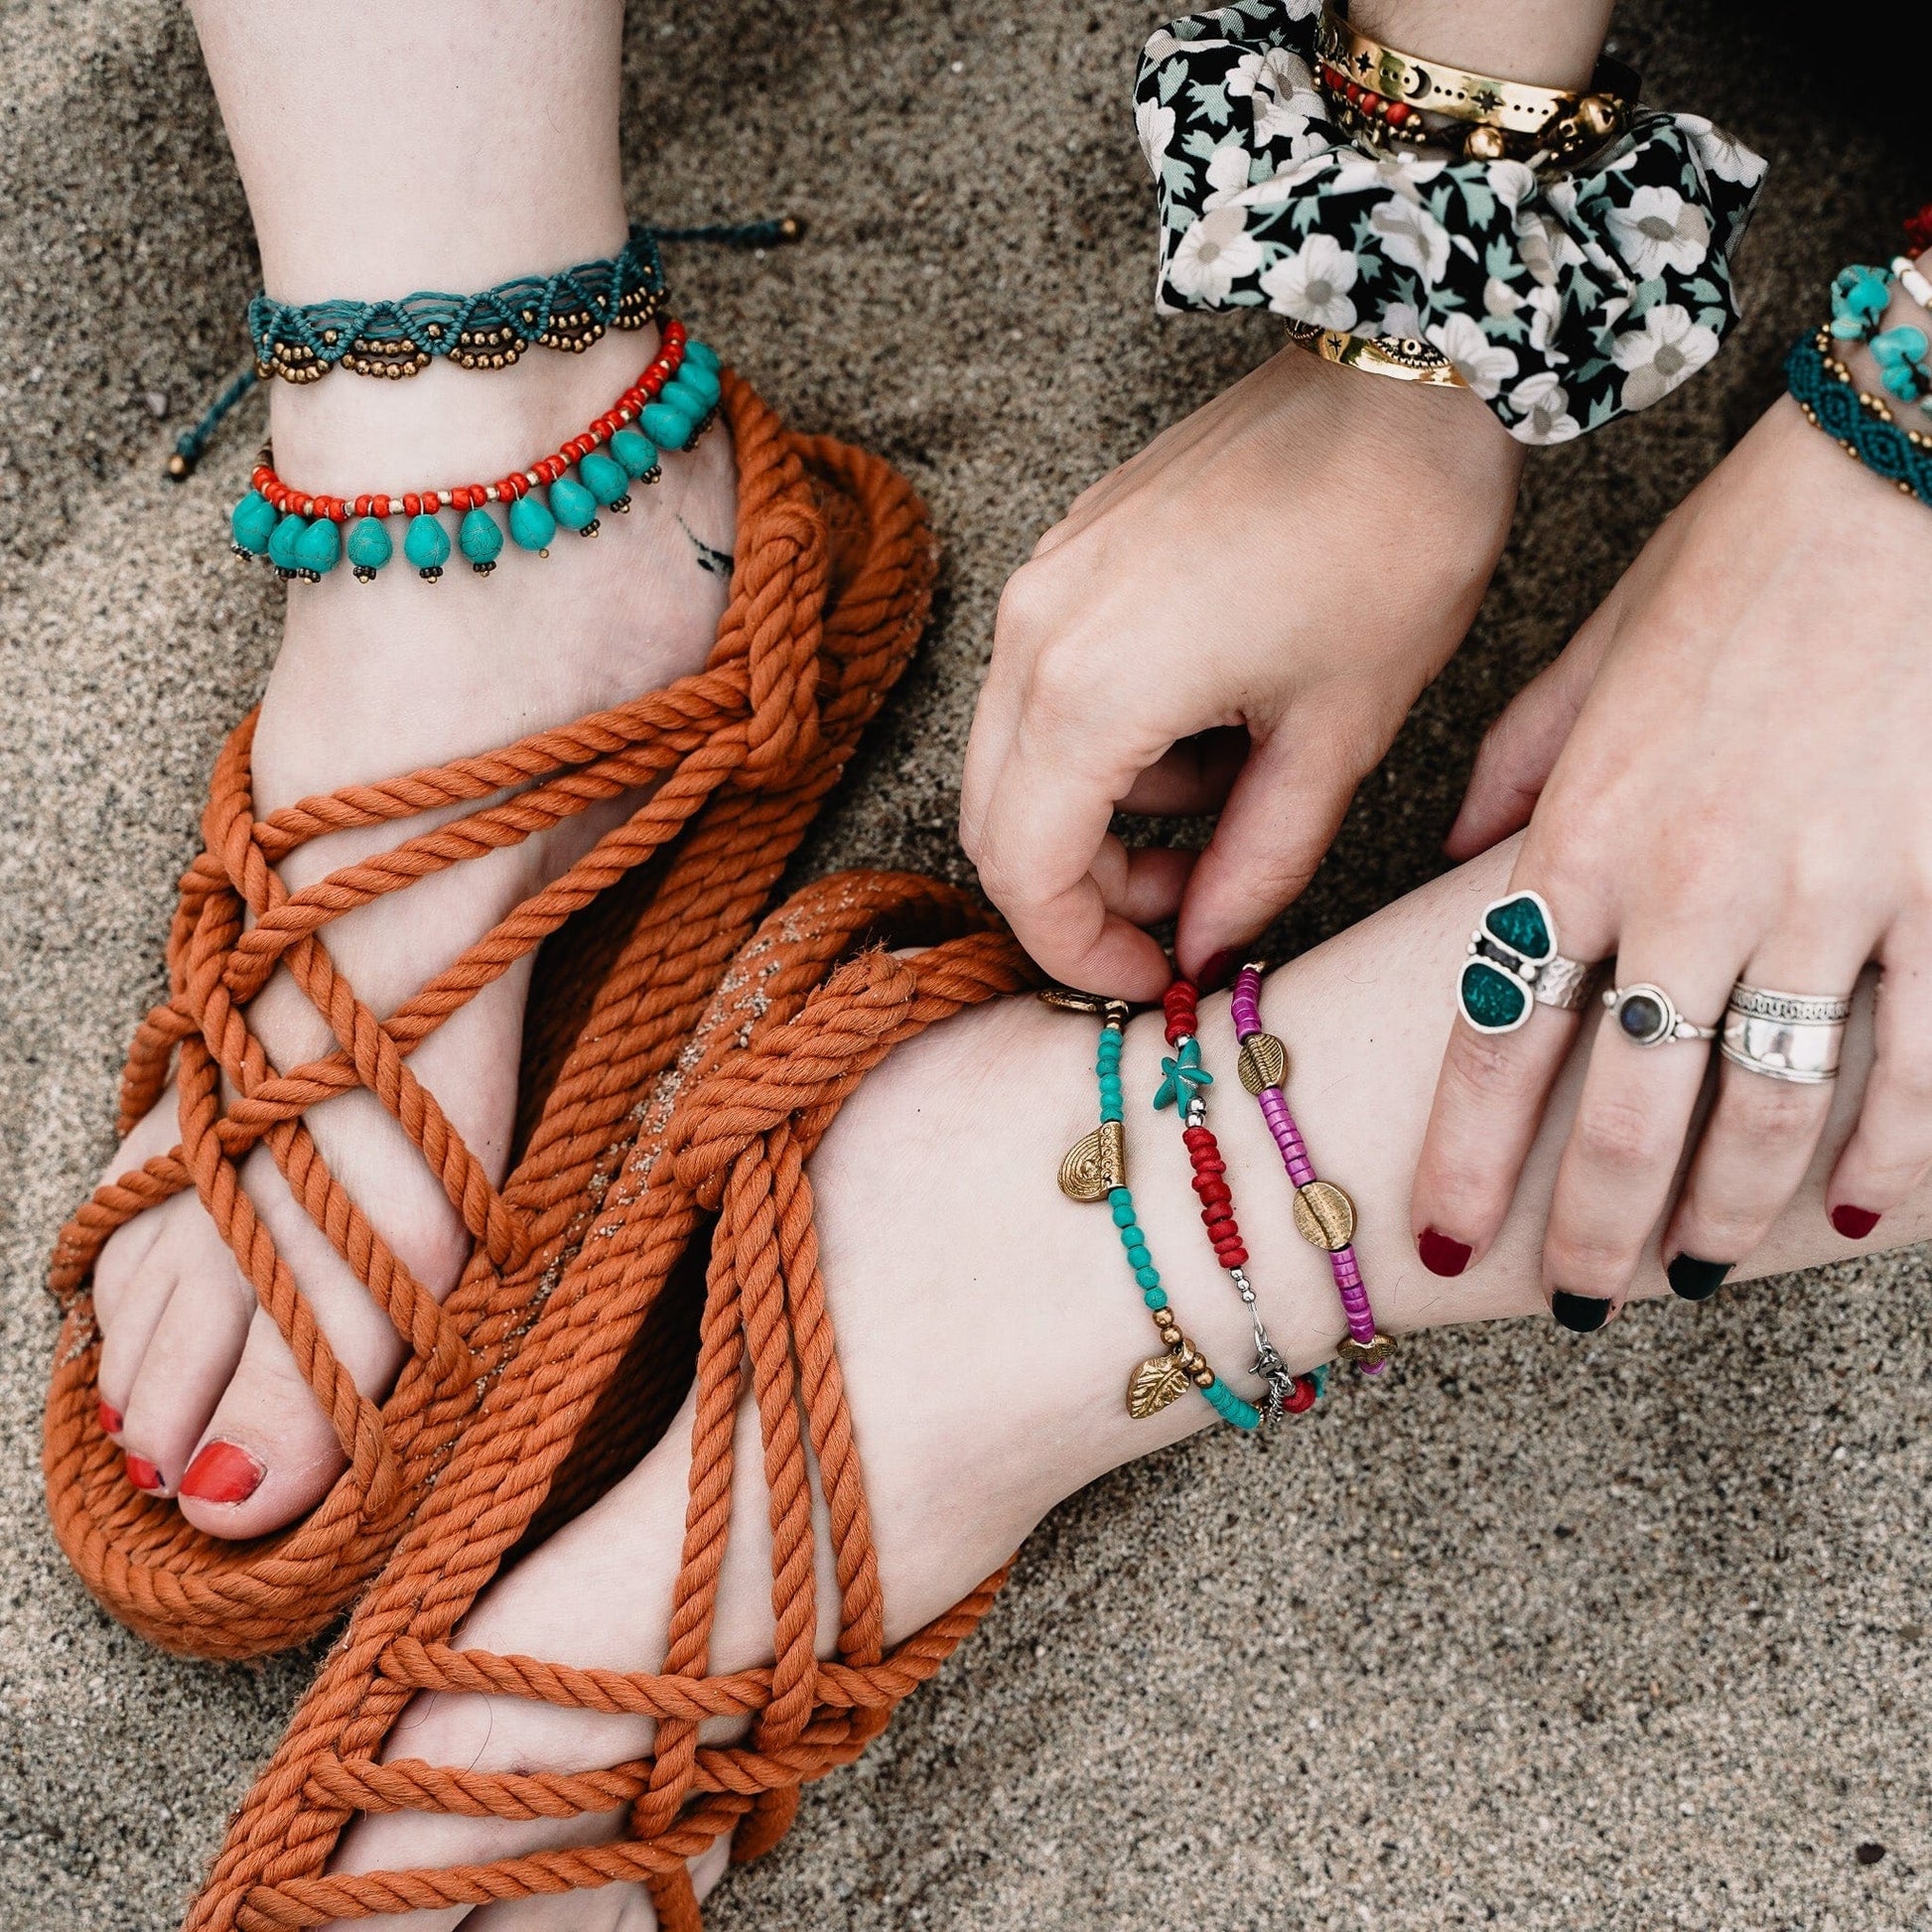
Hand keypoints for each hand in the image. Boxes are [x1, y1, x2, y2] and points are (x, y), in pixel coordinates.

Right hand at [959, 343, 1522, 997]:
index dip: (1080, 951)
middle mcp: (1033, 632)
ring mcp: (1042, 583)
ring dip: (1099, 816)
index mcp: (1091, 686)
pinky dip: (1103, 743)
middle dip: (1082, 891)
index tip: (1151, 978)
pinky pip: (1044, 685)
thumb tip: (1207, 945)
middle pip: (999, 821)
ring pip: (1016, 757)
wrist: (1403, 371)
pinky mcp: (1068, 552)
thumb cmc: (1391, 540)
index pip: (1026, 871)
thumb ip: (1257, 865)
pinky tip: (1208, 722)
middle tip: (1187, 908)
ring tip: (1224, 802)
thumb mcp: (1337, 737)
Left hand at [1413, 395, 1931, 1317]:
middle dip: (1589, 1222)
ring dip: (1722, 1213)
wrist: (1905, 469)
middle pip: (1623, 1105)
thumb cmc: (1741, 556)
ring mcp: (1827, 896)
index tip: (1439, 1232)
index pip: (1501, 1032)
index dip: (1466, 1149)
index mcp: (1586, 834)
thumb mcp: (1592, 654)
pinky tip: (1850, 1219)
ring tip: (1694, 1274)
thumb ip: (1517, 773)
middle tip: (1570, 1296)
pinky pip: (1920, 1066)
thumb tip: (1454, 859)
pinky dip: (1889, 1158)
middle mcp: (1691, 887)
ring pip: (1762, 1108)